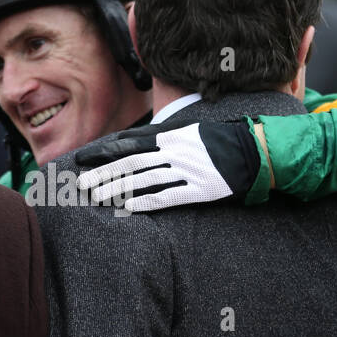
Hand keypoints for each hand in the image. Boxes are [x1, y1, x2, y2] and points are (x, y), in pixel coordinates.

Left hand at [75, 120, 259, 212]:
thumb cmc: (219, 140)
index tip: (83, 159)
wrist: (254, 151)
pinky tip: (127, 207)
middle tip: (82, 183)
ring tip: (97, 196)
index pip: (129, 144)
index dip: (104, 152)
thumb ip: (161, 136)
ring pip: (144, 180)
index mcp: (171, 136)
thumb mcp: (188, 130)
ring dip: (118, 188)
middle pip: (131, 163)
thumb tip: (133, 140)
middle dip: (104, 173)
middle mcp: (174, 151)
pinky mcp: (198, 189)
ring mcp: (186, 170)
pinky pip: (167, 196)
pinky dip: (146, 201)